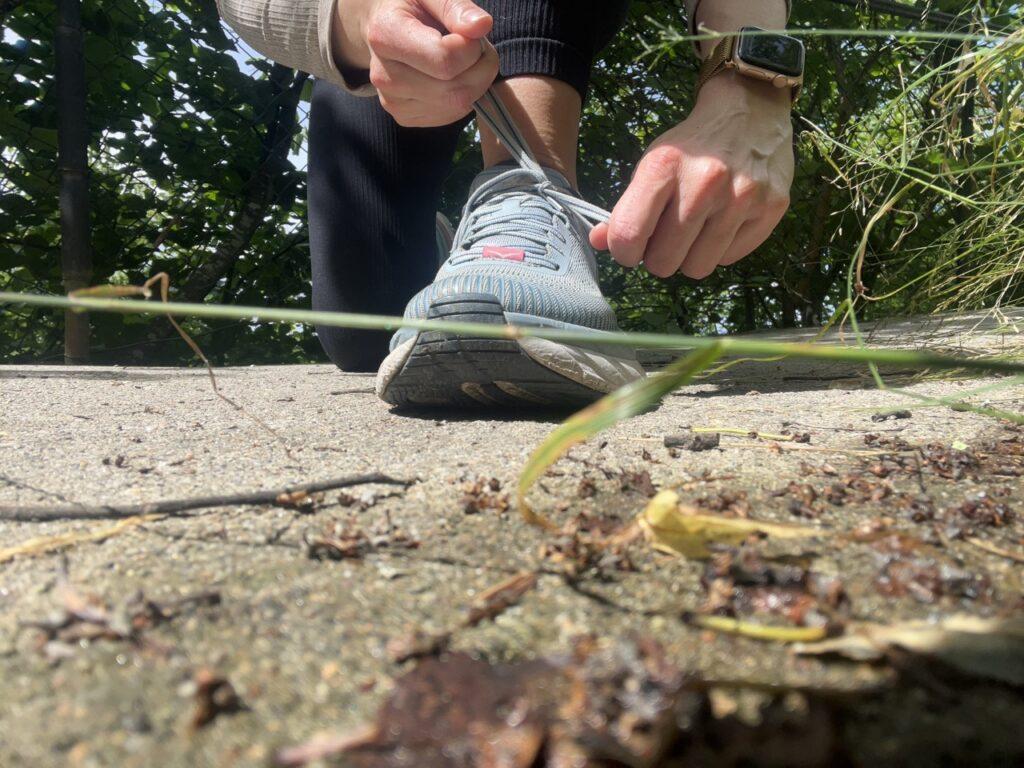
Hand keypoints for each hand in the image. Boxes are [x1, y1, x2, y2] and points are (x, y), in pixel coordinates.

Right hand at [334, 0, 498, 126]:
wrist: (384, 27)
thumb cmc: (410, 5)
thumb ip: (455, 6)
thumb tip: (482, 26)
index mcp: (386, 36)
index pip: (446, 61)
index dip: (472, 48)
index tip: (472, 32)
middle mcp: (385, 76)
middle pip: (455, 90)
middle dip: (480, 67)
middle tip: (476, 46)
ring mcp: (393, 103)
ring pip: (457, 105)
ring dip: (475, 82)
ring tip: (464, 59)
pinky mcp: (404, 118)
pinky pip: (451, 115)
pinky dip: (464, 96)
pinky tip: (453, 77)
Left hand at [591, 71, 793, 279]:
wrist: (749, 111)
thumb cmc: (691, 148)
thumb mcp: (651, 167)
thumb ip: (624, 208)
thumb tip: (599, 243)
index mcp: (664, 167)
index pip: (628, 236)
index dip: (624, 252)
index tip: (631, 247)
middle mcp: (705, 182)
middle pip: (663, 263)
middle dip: (659, 257)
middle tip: (666, 237)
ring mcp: (742, 196)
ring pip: (697, 268)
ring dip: (690, 257)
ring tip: (695, 231)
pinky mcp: (771, 208)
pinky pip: (729, 259)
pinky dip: (720, 249)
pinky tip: (722, 223)